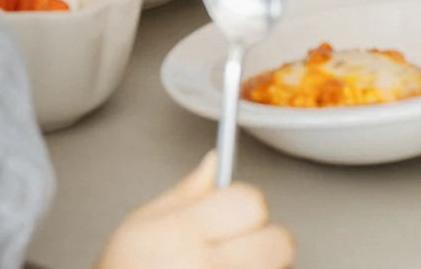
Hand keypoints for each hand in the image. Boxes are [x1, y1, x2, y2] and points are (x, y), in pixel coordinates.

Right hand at [96, 155, 293, 268]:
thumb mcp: (141, 224)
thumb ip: (185, 193)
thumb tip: (214, 162)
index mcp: (183, 235)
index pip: (251, 204)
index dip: (244, 203)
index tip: (230, 212)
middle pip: (280, 242)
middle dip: (263, 240)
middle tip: (235, 246)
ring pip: (277, 267)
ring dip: (259, 265)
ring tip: (224, 266)